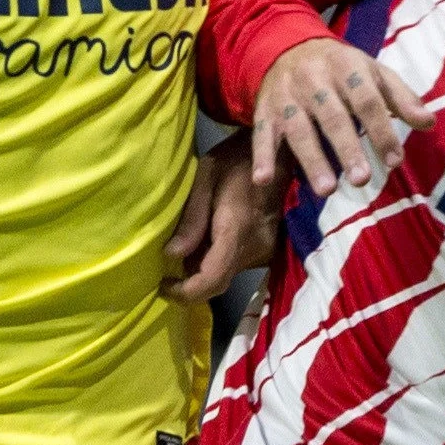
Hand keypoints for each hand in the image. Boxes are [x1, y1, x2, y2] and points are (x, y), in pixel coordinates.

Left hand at [159, 134, 278, 301]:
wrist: (281, 152)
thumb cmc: (239, 158)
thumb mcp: (206, 176)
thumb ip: (191, 218)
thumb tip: (171, 255)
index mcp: (236, 229)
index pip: (212, 278)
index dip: (185, 293)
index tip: (163, 286)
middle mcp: (255, 247)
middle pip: (218, 282)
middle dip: (190, 281)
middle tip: (168, 268)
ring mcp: (265, 251)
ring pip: (227, 274)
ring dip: (204, 268)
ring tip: (187, 244)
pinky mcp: (269, 249)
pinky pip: (237, 263)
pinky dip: (217, 258)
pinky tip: (208, 237)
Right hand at [255, 35, 432, 196]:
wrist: (285, 46)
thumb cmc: (340, 68)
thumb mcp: (372, 72)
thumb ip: (400, 97)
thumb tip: (429, 122)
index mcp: (346, 66)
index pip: (366, 100)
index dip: (381, 130)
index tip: (395, 161)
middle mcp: (314, 80)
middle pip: (332, 116)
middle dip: (347, 147)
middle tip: (362, 179)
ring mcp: (287, 97)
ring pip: (299, 129)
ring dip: (311, 159)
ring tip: (327, 190)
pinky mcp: (264, 111)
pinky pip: (261, 135)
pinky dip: (262, 157)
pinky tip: (262, 180)